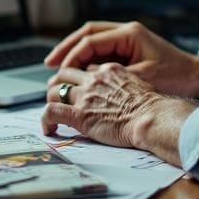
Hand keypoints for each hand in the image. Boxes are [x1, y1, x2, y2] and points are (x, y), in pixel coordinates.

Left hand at [41, 63, 193, 166]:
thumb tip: (124, 93)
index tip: (78, 88)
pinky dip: (45, 120)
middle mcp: (94, 80)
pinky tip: (49, 128)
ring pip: (54, 91)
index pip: (85, 69)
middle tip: (57, 95)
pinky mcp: (79, 115)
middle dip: (58, 84)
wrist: (152, 117)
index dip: (79, 79)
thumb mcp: (139, 85)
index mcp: (110, 70)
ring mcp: (85, 96)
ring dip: (51, 100)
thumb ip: (125, 85)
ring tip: (53, 112)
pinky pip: (51, 112)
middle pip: (65, 74)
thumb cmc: (152, 107)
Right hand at [44, 21, 198, 98]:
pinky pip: (102, 50)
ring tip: (57, 67)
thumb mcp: (143, 79)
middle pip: (88, 33)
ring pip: (93, 40)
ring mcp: (128, 39)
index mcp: (130, 33)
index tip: (59, 69)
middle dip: (67, 47)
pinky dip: (87, 59)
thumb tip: (85, 79)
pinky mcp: (130, 50)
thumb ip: (113, 77)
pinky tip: (78, 72)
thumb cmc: (177, 78)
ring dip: (75, 52)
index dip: (72, 54)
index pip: (91, 39)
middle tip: (49, 63)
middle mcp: (127, 32)